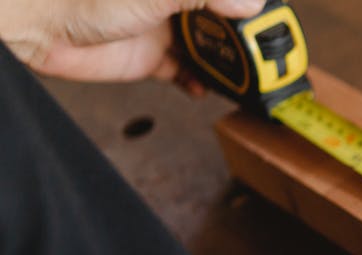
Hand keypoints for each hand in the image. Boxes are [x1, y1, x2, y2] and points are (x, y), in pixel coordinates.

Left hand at [1, 0, 265, 88]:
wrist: (40, 25)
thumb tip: (253, 3)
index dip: (250, 6)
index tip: (270, 22)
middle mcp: (175, 1)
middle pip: (222, 18)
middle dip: (243, 36)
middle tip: (264, 54)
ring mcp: (164, 28)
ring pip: (209, 46)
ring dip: (225, 63)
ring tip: (241, 75)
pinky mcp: (150, 58)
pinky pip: (185, 72)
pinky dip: (198, 82)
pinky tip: (204, 88)